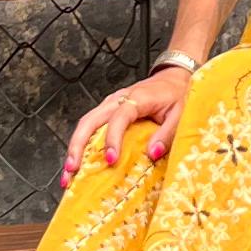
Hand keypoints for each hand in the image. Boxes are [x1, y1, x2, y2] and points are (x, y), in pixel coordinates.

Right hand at [64, 63, 191, 181]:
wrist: (173, 77)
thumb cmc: (177, 95)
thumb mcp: (180, 113)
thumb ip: (167, 133)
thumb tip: (152, 154)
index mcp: (137, 98)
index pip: (119, 118)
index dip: (112, 139)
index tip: (110, 159)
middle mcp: (117, 100)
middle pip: (90, 120)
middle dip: (78, 145)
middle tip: (73, 169)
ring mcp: (109, 104)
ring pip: (85, 124)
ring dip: (75, 147)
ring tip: (69, 172)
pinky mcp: (107, 111)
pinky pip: (91, 127)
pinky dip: (82, 145)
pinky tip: (79, 162)